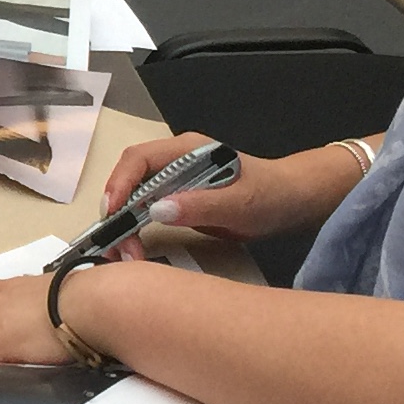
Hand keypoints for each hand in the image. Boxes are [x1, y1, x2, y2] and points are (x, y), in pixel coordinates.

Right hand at [100, 132, 354, 240]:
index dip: (120, 183)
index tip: (112, 213)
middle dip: (116, 211)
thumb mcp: (240, 203)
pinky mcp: (175, 200)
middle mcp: (173, 161)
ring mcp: (172, 180)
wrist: (291, 202)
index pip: (139, 159)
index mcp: (186, 150)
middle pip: (129, 179)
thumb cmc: (271, 195)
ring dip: (122, 225)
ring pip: (132, 197)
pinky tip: (135, 250)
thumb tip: (156, 211)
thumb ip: (201, 205)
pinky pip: (144, 212)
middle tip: (116, 245)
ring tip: (124, 253)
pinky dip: (134, 231)